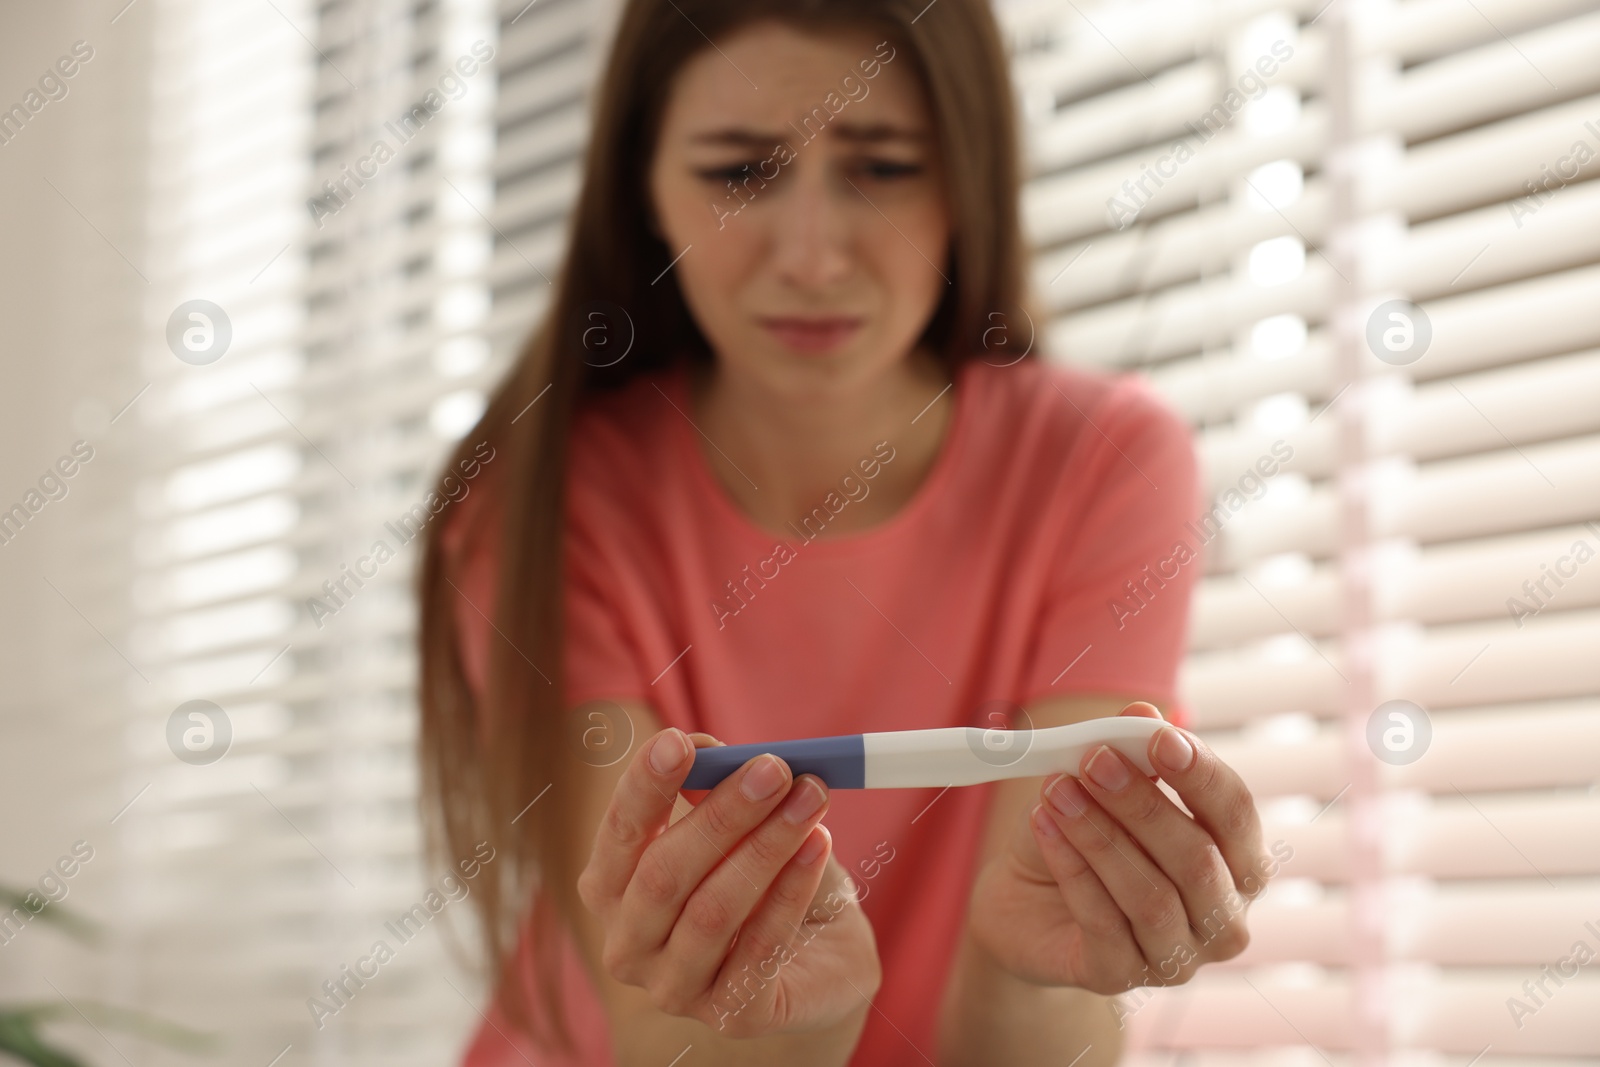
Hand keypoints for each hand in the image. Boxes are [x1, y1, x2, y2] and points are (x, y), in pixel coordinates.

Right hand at [575, 728, 880, 1036]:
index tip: (680, 741)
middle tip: (774, 768)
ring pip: (712, 912)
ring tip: (810, 798)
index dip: (644, 787)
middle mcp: (628, 946)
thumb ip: (715, 783)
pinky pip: (759, 949)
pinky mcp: (730, 1015)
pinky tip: (818, 845)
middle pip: (663, 875)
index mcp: (612, 890)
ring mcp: (674, 988)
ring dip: (766, 847)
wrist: (818, 954)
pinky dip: (791, 891)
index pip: (619, 834)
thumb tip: (705, 746)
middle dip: (722, 814)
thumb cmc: (764, 876)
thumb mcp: (740, 823)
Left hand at [967, 703, 1272, 993]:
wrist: (1024, 901)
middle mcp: (1221, 918)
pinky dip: (1071, 867)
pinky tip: (1044, 824)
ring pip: (1150, 896)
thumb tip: (1144, 712)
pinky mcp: (1119, 977)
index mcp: (1236, 862)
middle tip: (1093, 760)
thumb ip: (1128, 753)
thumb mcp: (1102, 786)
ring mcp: (1175, 957)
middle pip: (1197, 860)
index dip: (1202, 775)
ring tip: (1057, 788)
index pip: (1237, 815)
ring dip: (1100, 834)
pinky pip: (1102, 921)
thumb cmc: (1084, 836)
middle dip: (1142, 804)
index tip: (1159, 738)